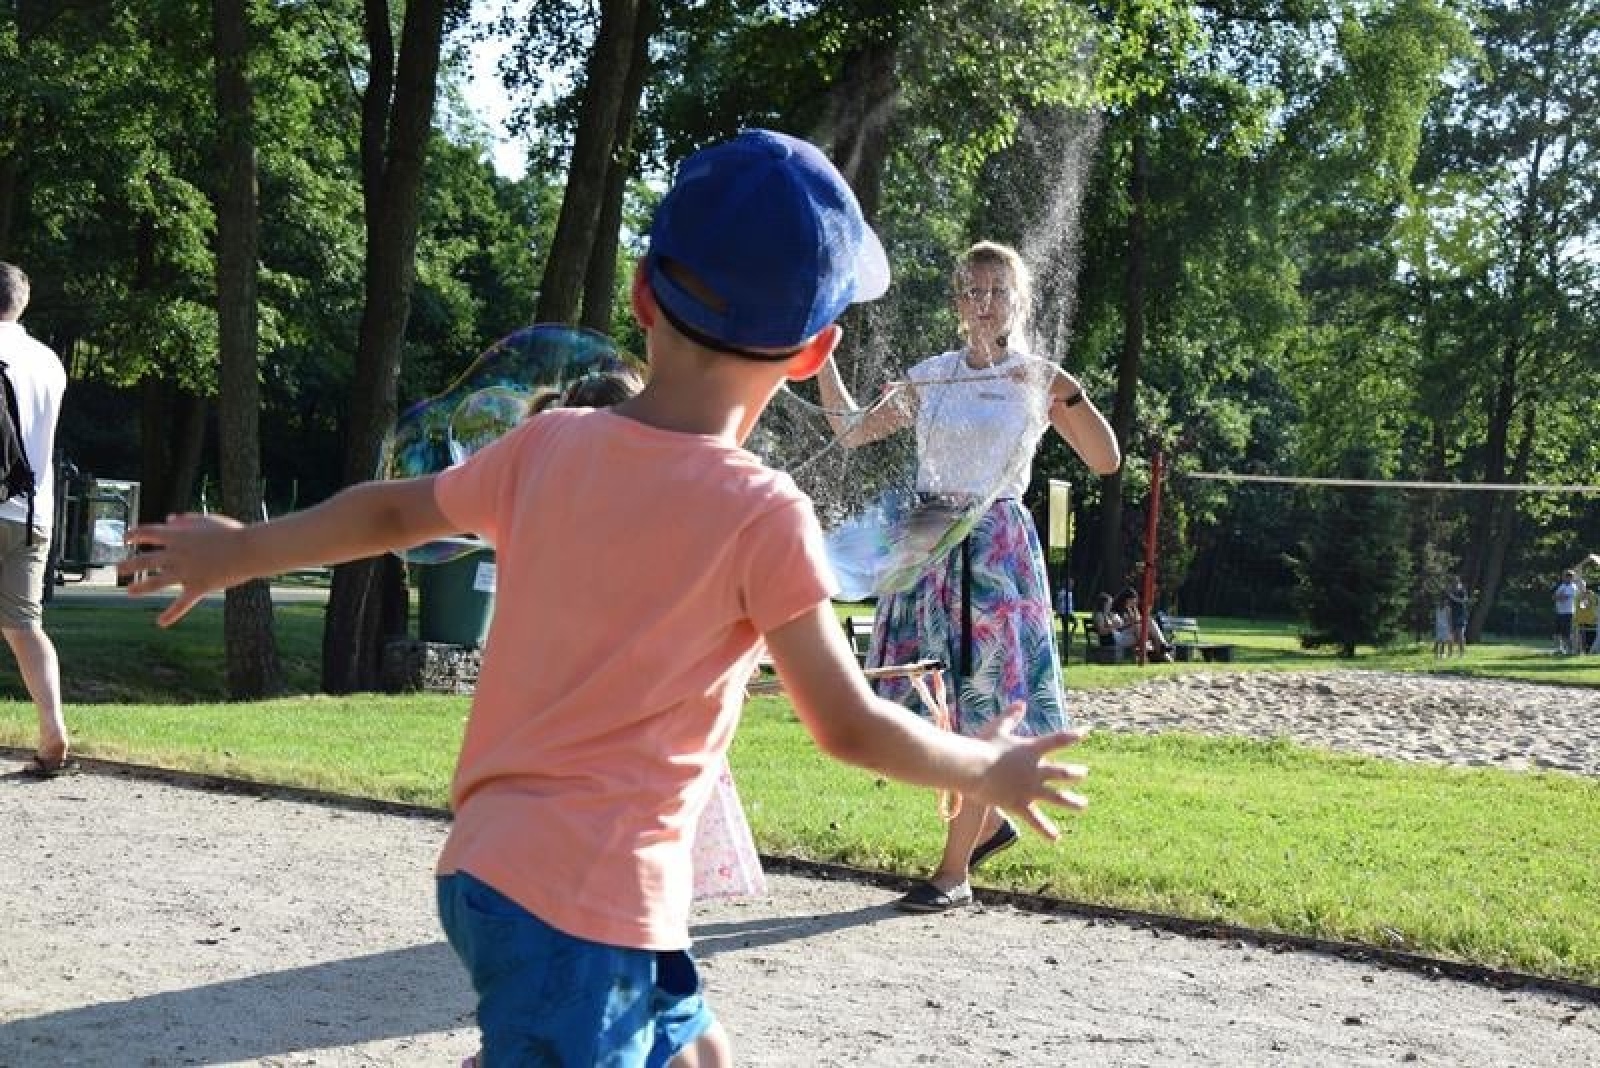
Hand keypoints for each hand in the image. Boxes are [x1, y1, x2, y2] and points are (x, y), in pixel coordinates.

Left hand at [117, 513, 247, 626]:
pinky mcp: (198, 587)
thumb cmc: (232, 533)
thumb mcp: (208, 520)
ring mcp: (185, 572)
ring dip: (140, 587)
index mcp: (179, 536)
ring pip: (156, 582)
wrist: (249, 549)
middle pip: (145, 560)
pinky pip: (181, 603)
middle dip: (129, 565)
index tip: (126, 538)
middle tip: (118, 569)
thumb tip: (170, 519)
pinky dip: (171, 614)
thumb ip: (187, 520)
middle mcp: (177, 554)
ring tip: (129, 592)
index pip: (148, 533)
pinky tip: (160, 623)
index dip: (134, 534)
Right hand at [973, 703, 1089, 840]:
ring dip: (1072, 802)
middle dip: (1075, 773)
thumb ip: (1011, 716)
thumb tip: (1021, 703)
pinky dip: (1046, 830)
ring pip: (1057, 797)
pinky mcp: (1020, 804)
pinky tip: (1056, 839)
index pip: (1058, 740)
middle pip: (1062, 772)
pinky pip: (1036, 820)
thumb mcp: (997, 727)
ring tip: (1083, 805)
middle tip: (1084, 773)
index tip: (1086, 733)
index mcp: (1031, 749)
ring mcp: (1030, 788)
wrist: (973, 767)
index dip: (1073, 736)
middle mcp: (1035, 770)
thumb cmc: (982, 745)